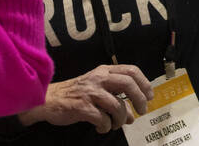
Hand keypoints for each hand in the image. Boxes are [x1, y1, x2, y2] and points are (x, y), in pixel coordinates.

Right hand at [17, 65, 153, 133]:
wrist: (48, 100)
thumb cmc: (74, 94)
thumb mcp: (96, 89)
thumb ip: (115, 98)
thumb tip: (132, 115)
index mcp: (103, 71)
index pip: (131, 71)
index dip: (144, 83)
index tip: (150, 96)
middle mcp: (98, 78)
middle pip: (128, 84)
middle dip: (139, 99)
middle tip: (141, 112)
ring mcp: (90, 92)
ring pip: (117, 105)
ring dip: (121, 119)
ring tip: (115, 124)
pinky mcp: (82, 107)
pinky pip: (102, 119)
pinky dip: (106, 126)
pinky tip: (101, 128)